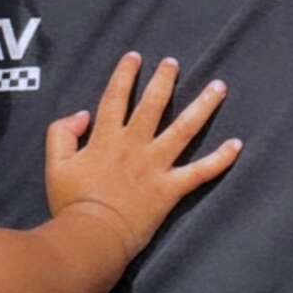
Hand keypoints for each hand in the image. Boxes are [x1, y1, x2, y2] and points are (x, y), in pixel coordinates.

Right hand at [43, 53, 240, 255]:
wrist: (91, 236)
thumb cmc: (71, 203)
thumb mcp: (55, 164)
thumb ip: (62, 133)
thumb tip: (82, 114)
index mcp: (106, 138)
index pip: (116, 98)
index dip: (125, 75)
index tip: (135, 57)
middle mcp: (134, 145)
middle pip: (154, 104)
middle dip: (165, 80)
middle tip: (174, 62)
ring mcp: (156, 165)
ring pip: (185, 129)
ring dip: (203, 105)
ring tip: (219, 87)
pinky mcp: (171, 188)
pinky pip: (200, 172)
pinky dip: (220, 159)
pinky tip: (237, 145)